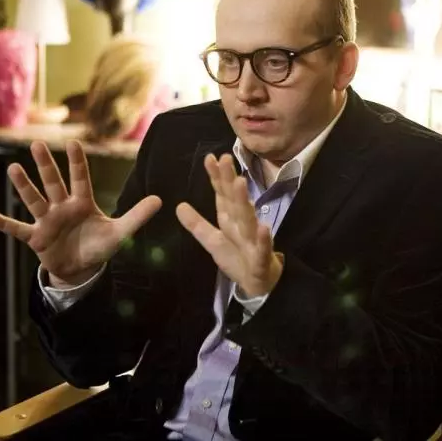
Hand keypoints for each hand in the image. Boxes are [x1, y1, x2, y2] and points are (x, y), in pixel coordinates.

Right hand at [0, 140, 161, 286]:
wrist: (81, 268)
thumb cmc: (99, 246)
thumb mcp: (121, 232)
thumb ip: (137, 216)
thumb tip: (160, 200)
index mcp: (82, 203)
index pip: (80, 178)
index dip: (76, 162)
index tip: (72, 142)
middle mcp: (62, 207)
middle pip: (53, 183)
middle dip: (46, 165)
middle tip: (36, 143)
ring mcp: (47, 221)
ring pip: (34, 200)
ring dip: (24, 186)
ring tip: (12, 168)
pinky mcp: (36, 238)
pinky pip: (17, 229)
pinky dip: (3, 223)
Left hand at [176, 154, 282, 297]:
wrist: (260, 284)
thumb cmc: (238, 258)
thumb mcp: (212, 241)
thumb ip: (197, 224)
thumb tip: (178, 205)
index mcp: (231, 219)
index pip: (222, 194)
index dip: (216, 176)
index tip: (210, 158)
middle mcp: (243, 224)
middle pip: (234, 199)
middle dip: (229, 179)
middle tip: (225, 158)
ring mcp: (253, 240)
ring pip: (248, 218)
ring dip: (244, 201)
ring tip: (240, 182)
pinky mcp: (261, 258)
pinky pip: (262, 248)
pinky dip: (263, 238)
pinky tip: (263, 228)